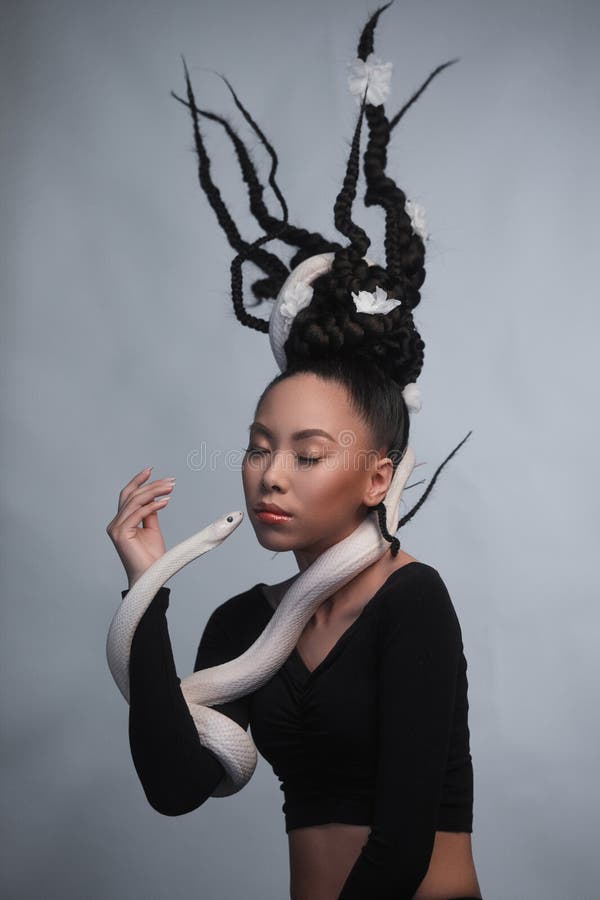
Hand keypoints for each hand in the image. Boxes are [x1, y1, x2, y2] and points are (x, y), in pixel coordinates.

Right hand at [106, 467, 175, 587]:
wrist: (150, 576)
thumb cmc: (150, 556)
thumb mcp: (152, 529)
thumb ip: (150, 513)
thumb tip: (154, 497)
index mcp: (121, 521)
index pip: (128, 496)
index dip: (138, 481)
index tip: (150, 470)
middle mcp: (115, 523)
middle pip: (131, 496)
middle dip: (151, 485)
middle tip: (170, 481)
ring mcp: (116, 528)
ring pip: (134, 502)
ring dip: (154, 492)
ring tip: (170, 488)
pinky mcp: (120, 533)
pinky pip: (137, 514)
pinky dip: (152, 506)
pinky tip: (165, 502)